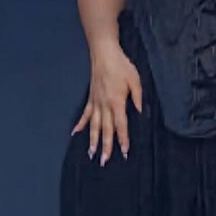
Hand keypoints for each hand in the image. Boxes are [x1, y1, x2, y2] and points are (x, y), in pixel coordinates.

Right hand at [71, 40, 142, 165]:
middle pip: (105, 130)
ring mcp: (95, 102)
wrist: (104, 53)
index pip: (120, 125)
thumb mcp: (135, 80)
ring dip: (92, 140)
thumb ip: (137, 97)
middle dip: (105, 146)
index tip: (124, 152)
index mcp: (116, 102)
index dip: (123, 139)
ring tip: (91, 154)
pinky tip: (75, 133)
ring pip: (93, 125)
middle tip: (104, 161)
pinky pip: (85, 114)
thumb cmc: (122, 66)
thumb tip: (140, 113)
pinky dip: (80, 124)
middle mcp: (104, 105)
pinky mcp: (91, 98)